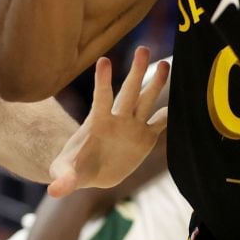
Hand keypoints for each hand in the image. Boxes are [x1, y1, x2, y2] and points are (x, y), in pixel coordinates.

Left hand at [47, 47, 168, 196]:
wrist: (91, 171)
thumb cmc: (73, 168)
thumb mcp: (65, 173)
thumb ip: (63, 179)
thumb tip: (56, 191)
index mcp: (97, 122)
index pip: (101, 98)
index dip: (103, 81)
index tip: (104, 61)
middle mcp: (117, 119)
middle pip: (129, 91)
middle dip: (136, 71)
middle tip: (143, 48)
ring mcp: (132, 126)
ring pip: (146, 100)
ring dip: (156, 84)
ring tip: (166, 64)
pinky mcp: (145, 138)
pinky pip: (160, 123)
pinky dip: (170, 116)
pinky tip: (183, 103)